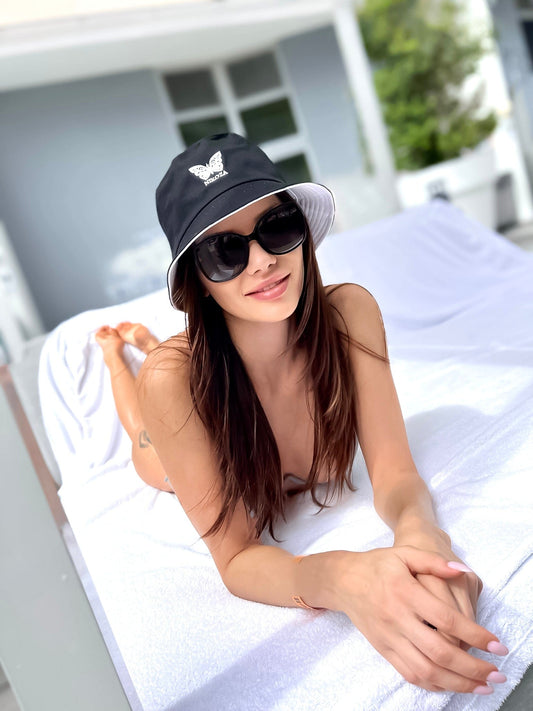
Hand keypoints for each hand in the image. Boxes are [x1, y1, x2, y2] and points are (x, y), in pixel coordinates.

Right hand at [333, 546, 504, 692]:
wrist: (343, 580)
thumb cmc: (377, 565)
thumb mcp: (404, 554)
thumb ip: (434, 561)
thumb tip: (462, 571)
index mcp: (405, 591)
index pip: (445, 618)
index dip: (474, 634)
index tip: (496, 644)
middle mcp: (396, 618)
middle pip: (439, 651)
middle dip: (472, 667)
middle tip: (496, 674)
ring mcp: (389, 637)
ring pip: (426, 670)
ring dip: (457, 682)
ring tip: (481, 686)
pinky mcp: (384, 650)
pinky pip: (410, 674)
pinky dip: (434, 684)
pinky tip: (452, 684)